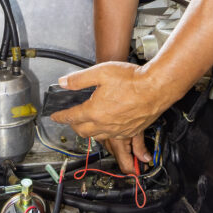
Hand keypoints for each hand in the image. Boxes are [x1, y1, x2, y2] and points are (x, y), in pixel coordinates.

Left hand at [50, 61, 173, 173]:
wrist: (157, 87)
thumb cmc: (132, 80)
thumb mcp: (101, 72)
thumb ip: (80, 79)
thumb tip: (64, 82)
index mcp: (94, 111)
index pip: (71, 117)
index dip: (60, 116)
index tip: (55, 116)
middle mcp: (105, 124)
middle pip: (83, 131)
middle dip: (74, 126)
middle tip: (71, 119)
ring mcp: (119, 130)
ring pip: (99, 137)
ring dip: (90, 132)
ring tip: (88, 126)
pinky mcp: (131, 131)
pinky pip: (116, 139)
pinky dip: (109, 136)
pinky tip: (110, 128)